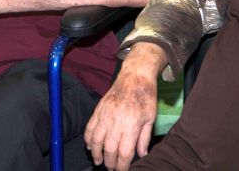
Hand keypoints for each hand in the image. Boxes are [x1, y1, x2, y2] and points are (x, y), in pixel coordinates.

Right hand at [84, 47, 159, 170]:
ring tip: (98, 161)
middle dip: (110, 163)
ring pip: (95, 140)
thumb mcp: (151, 117)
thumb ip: (145, 138)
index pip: (124, 153)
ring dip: (96, 153)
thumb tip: (142, 155)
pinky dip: (88, 139)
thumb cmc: (146, 96)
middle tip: (111, 168)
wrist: (135, 75)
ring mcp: (105, 115)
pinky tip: (90, 145)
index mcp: (131, 125)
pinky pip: (89, 127)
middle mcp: (116, 122)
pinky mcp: (98, 109)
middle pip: (109, 150)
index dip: (122, 166)